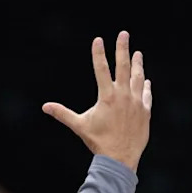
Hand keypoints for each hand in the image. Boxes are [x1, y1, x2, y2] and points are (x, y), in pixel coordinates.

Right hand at [42, 30, 151, 172]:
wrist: (120, 159)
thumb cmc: (98, 142)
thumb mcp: (80, 126)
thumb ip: (63, 113)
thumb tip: (45, 106)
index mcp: (107, 96)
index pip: (101, 69)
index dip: (99, 53)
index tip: (98, 40)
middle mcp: (124, 96)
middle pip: (123, 66)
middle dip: (123, 48)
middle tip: (124, 34)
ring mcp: (137, 103)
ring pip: (138, 78)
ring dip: (137, 65)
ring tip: (138, 54)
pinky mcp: (145, 112)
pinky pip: (146, 95)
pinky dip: (145, 87)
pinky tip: (145, 81)